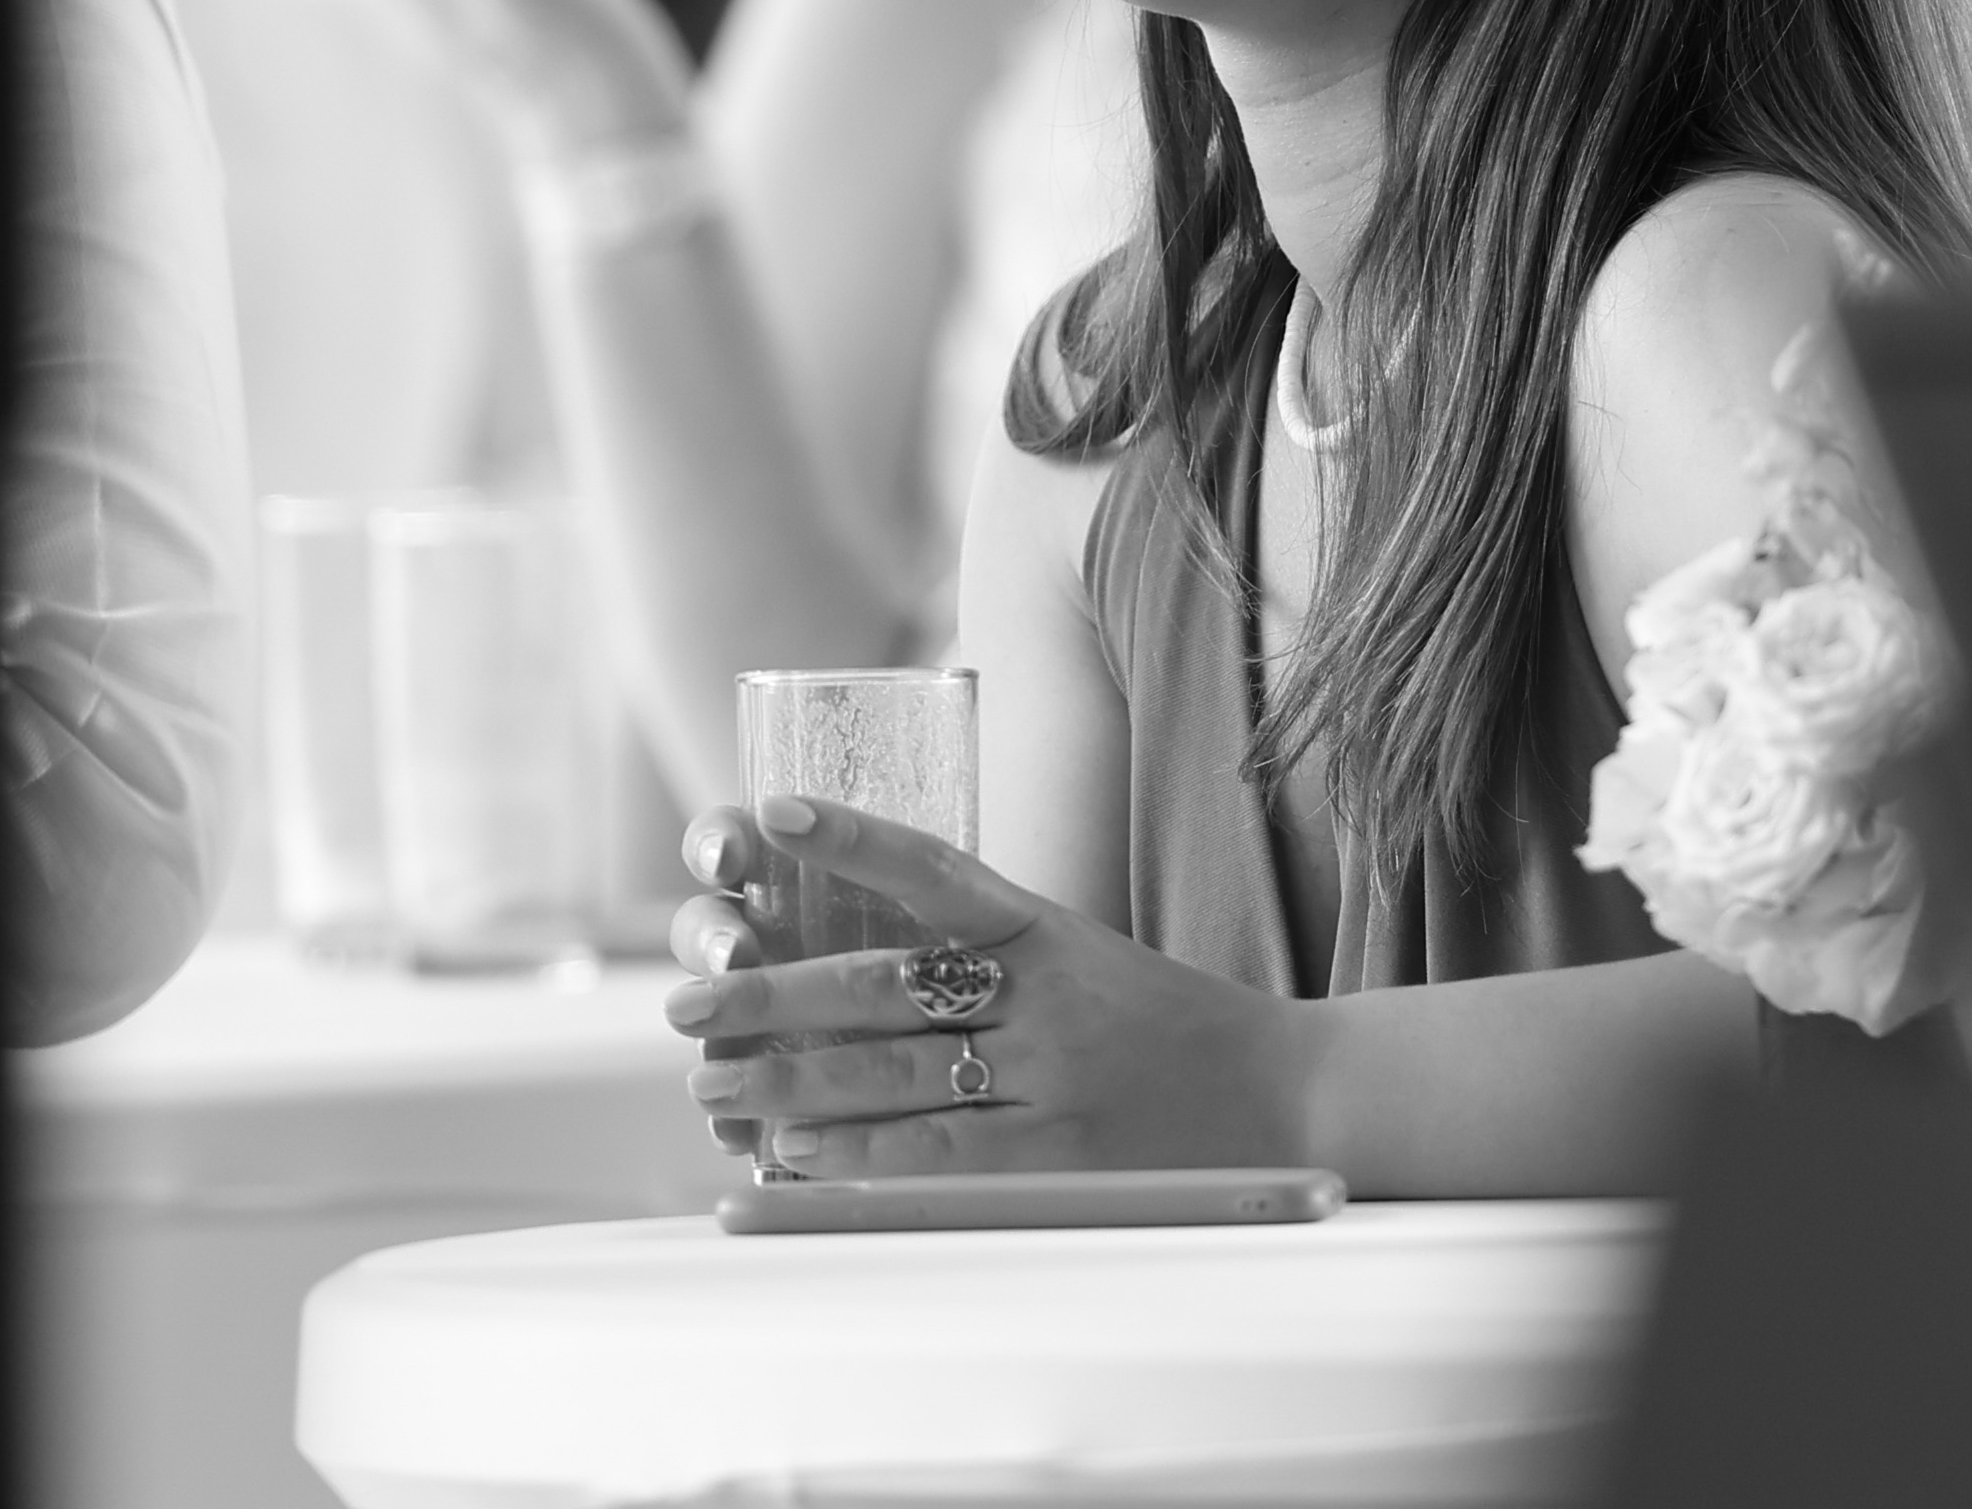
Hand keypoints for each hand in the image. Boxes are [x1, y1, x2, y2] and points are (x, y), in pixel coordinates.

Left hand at [665, 792, 1317, 1176]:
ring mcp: (1050, 1077)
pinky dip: (858, 1154)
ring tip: (713, 1082)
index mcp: (1045, 930)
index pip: (935, 870)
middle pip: (883, 986)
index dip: (850, 839)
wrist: (1285, 1097)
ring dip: (789, 1081)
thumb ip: (982, 957)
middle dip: (770, 994)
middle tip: (686, 1002)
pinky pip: (939, 1153)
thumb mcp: (1080, 960)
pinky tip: (794, 1151)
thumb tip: (842, 976)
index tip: (768, 815)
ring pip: (895, 1072)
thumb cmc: (1163, 1026)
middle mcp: (1044, 995)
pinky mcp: (1057, 1156)